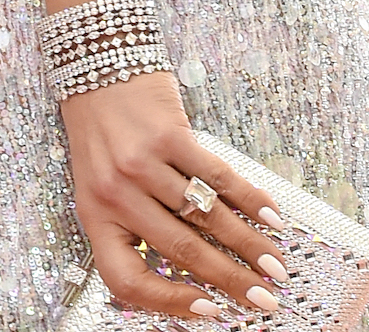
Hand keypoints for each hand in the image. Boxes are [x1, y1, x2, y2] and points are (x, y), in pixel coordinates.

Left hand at [62, 72, 282, 316]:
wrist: (93, 62)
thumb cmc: (98, 128)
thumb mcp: (99, 182)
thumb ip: (132, 222)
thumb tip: (192, 270)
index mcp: (94, 213)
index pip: (127, 278)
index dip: (170, 302)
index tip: (209, 310)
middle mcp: (116, 192)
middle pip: (183, 250)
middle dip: (232, 281)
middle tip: (263, 298)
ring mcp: (142, 162)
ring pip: (207, 217)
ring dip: (249, 245)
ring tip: (275, 264)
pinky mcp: (168, 134)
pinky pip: (217, 177)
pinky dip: (249, 199)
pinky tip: (270, 216)